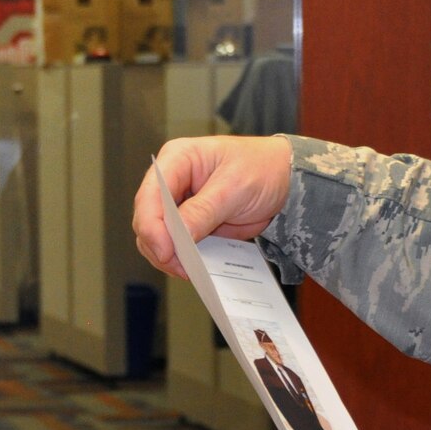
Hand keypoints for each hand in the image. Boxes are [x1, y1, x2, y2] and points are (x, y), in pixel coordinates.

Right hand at [132, 136, 293, 277]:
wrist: (283, 180)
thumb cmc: (262, 169)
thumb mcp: (234, 187)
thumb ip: (203, 211)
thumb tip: (178, 237)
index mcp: (177, 159)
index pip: (150, 194)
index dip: (151, 226)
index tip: (166, 251)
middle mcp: (171, 181)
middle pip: (147, 218)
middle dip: (159, 245)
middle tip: (181, 267)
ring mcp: (178, 204)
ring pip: (155, 237)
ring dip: (168, 257)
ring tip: (190, 270)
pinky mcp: (189, 223)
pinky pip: (175, 245)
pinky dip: (181, 259)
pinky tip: (196, 268)